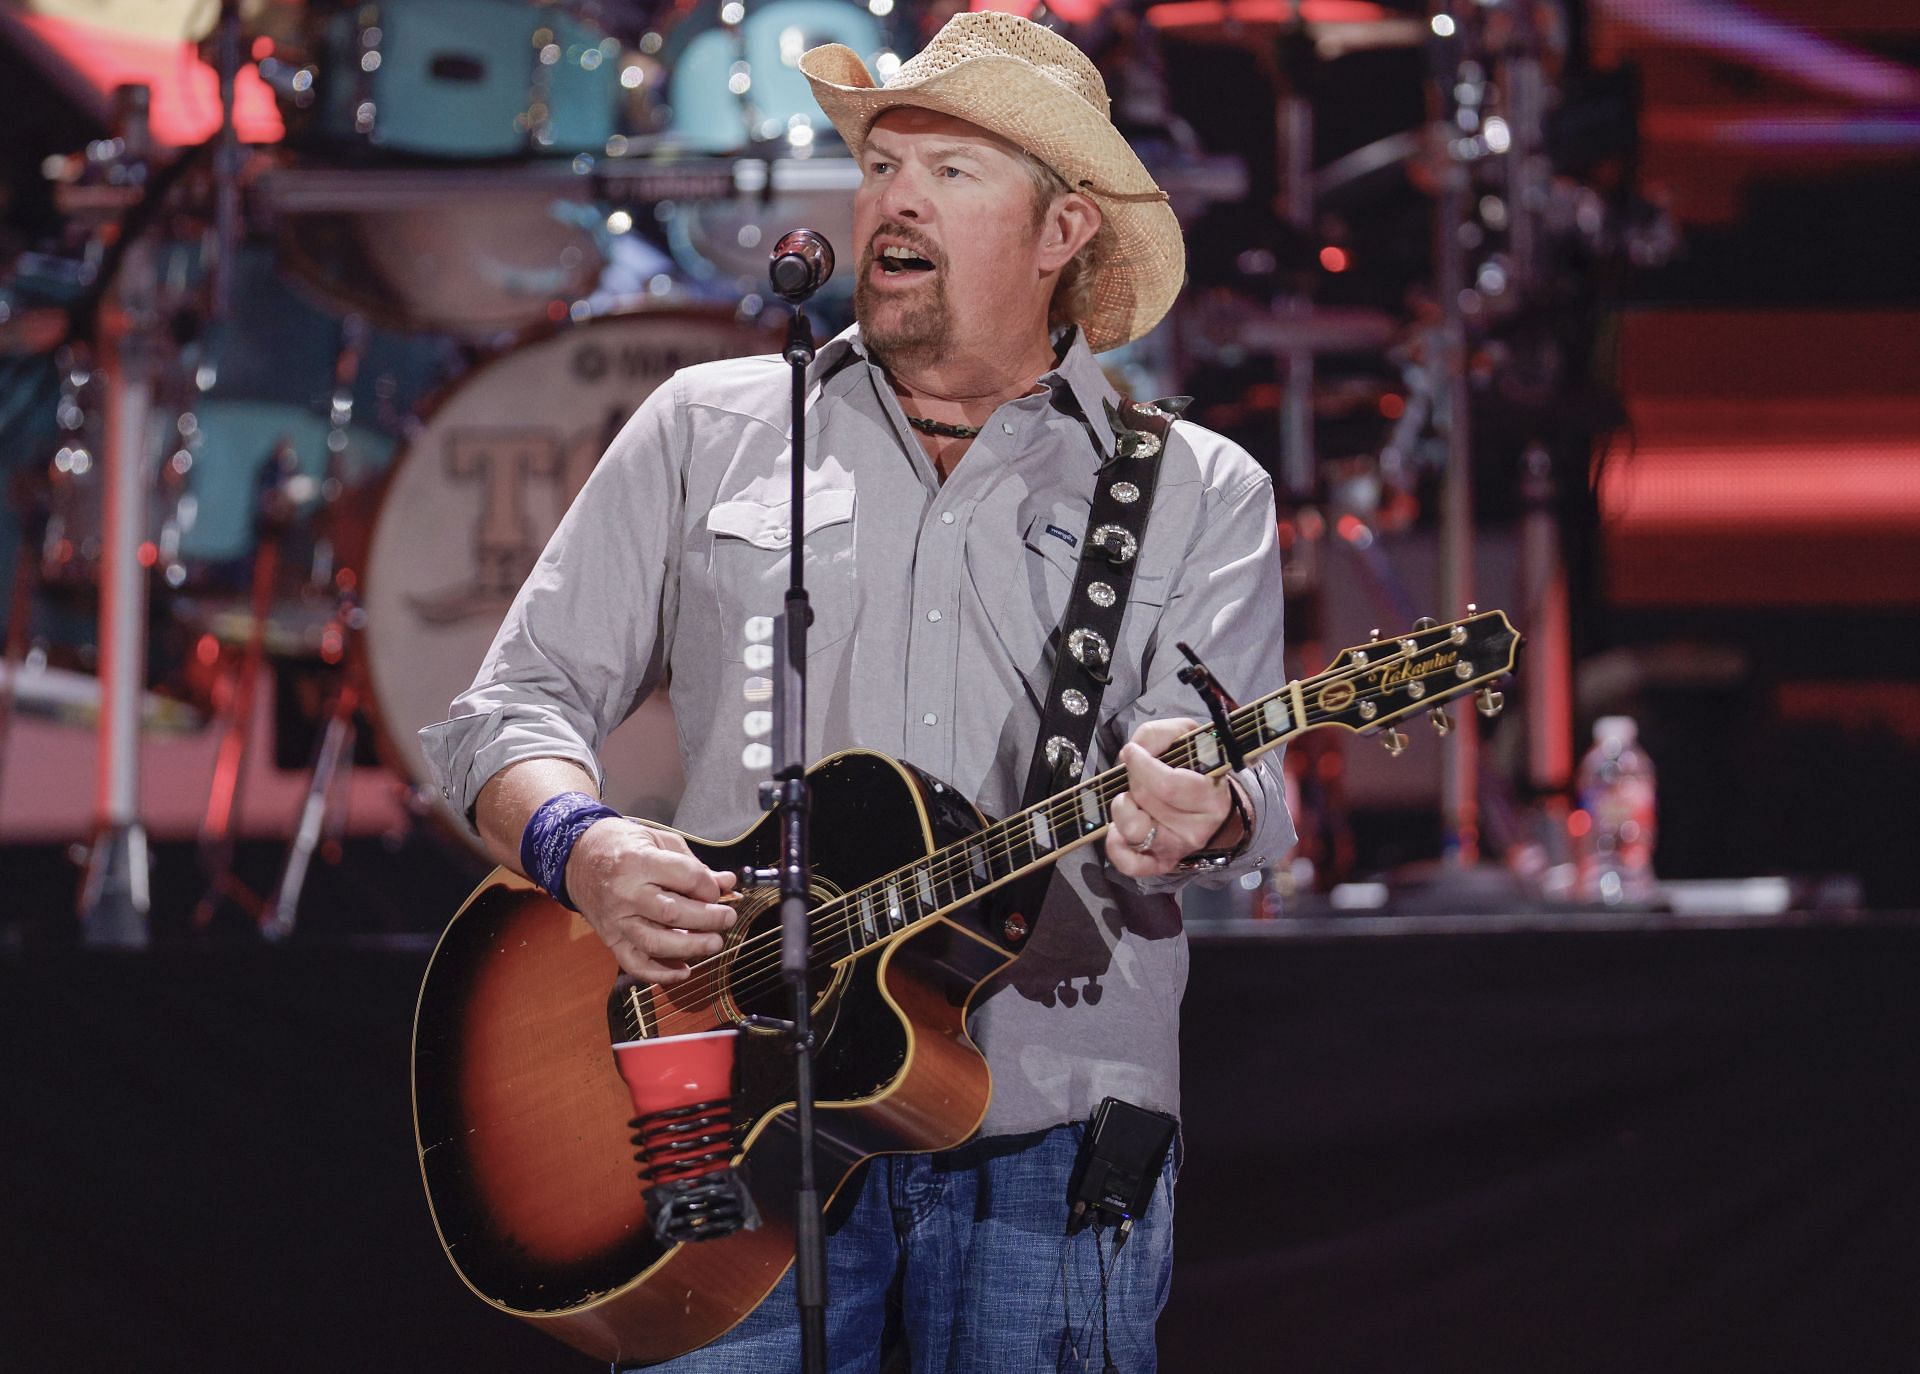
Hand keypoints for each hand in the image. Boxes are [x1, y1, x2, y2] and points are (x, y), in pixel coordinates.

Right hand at [565, 818, 738, 984]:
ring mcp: (616, 919)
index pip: (686, 877)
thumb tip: (726, 883)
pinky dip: (660, 973)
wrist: (576, 856)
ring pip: (656, 942)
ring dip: (691, 947)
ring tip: (714, 943)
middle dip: (709, 919)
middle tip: (728, 919)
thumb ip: (693, 863)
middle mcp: (625, 893)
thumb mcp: (658, 840)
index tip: (718, 890)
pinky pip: (634, 963)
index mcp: (638, 861)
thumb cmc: (621, 844)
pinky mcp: (610, 938)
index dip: (709, 886)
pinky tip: (684, 971)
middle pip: (674, 913)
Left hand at [1104, 717, 1246, 878]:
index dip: (1142, 765)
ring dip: (1122, 807)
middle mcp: (1196, 829)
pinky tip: (1117, 828)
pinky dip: (1115, 844)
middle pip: (1145, 800)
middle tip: (1138, 771)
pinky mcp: (1159, 864)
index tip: (1133, 752)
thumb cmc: (1195, 768)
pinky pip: (1128, 862)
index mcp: (1210, 797)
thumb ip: (1157, 735)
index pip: (1167, 784)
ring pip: (1133, 830)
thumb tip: (1131, 752)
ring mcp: (1177, 849)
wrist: (1209, 806)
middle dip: (1133, 778)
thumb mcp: (1186, 738)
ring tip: (1130, 798)